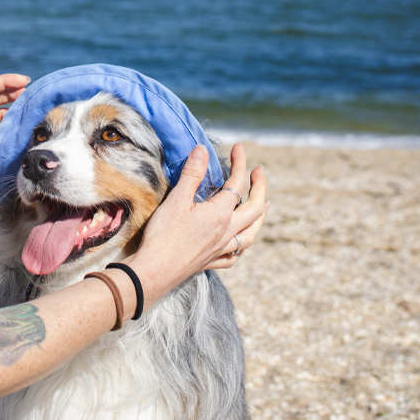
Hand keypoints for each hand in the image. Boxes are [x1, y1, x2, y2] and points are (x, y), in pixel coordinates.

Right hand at [130, 143, 268, 299]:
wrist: (155, 271)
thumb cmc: (164, 235)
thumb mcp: (177, 200)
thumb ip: (192, 174)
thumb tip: (203, 150)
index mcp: (221, 214)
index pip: (237, 184)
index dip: (240, 163)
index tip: (239, 147)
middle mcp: (227, 232)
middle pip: (255, 209)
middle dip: (260, 187)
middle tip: (259, 171)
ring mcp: (222, 249)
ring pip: (251, 233)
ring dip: (260, 217)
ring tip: (264, 206)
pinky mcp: (212, 262)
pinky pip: (236, 254)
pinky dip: (242, 245)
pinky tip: (241, 243)